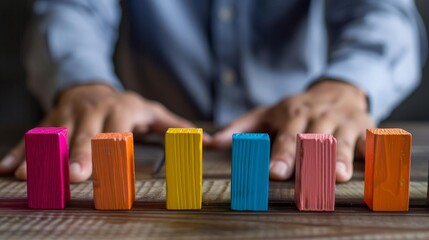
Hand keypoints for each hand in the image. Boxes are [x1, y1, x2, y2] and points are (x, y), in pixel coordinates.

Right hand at [0, 84, 197, 181]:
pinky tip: (8, 168)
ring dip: (42, 156)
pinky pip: (33, 136)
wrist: (91, 86)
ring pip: (54, 136)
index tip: (111, 170)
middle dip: (79, 156)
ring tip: (29, 176)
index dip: (114, 151)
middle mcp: (92, 112)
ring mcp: (68, 115)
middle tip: (75, 176)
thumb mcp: (151, 112)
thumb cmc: (124, 105)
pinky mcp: (49, 119)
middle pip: (84, 136)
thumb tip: (207, 141)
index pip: (117, 133)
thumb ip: (175, 126)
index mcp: (119, 110)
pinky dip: (19, 152)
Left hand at [209, 80, 373, 181]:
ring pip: (341, 142)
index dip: (281, 155)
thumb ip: (242, 127)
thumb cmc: (298, 107)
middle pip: (312, 141)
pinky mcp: (365, 128)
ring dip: (339, 158)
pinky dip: (372, 151)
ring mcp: (343, 123)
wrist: (338, 89)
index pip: (286, 137)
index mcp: (293, 114)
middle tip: (303, 179)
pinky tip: (373, 163)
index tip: (274, 172)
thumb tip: (213, 142)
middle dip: (306, 160)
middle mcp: (318, 118)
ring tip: (337, 176)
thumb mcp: (268, 112)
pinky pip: (370, 141)